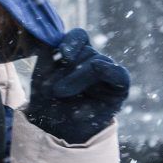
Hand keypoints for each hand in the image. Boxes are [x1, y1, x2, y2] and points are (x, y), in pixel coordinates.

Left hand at [25, 28, 130, 144]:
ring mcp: (107, 72)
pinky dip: (110, 71)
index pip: (79, 36)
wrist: (54, 126)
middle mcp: (93, 59)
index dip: (71, 41)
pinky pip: (120, 75)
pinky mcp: (119, 87)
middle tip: (55, 90)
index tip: (62, 54)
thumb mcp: (42, 74)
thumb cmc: (47, 98)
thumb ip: (47, 53)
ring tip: (61, 93)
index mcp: (76, 53)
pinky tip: (99, 69)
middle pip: (87, 51)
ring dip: (78, 78)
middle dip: (69, 70)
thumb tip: (48, 35)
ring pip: (98, 62)